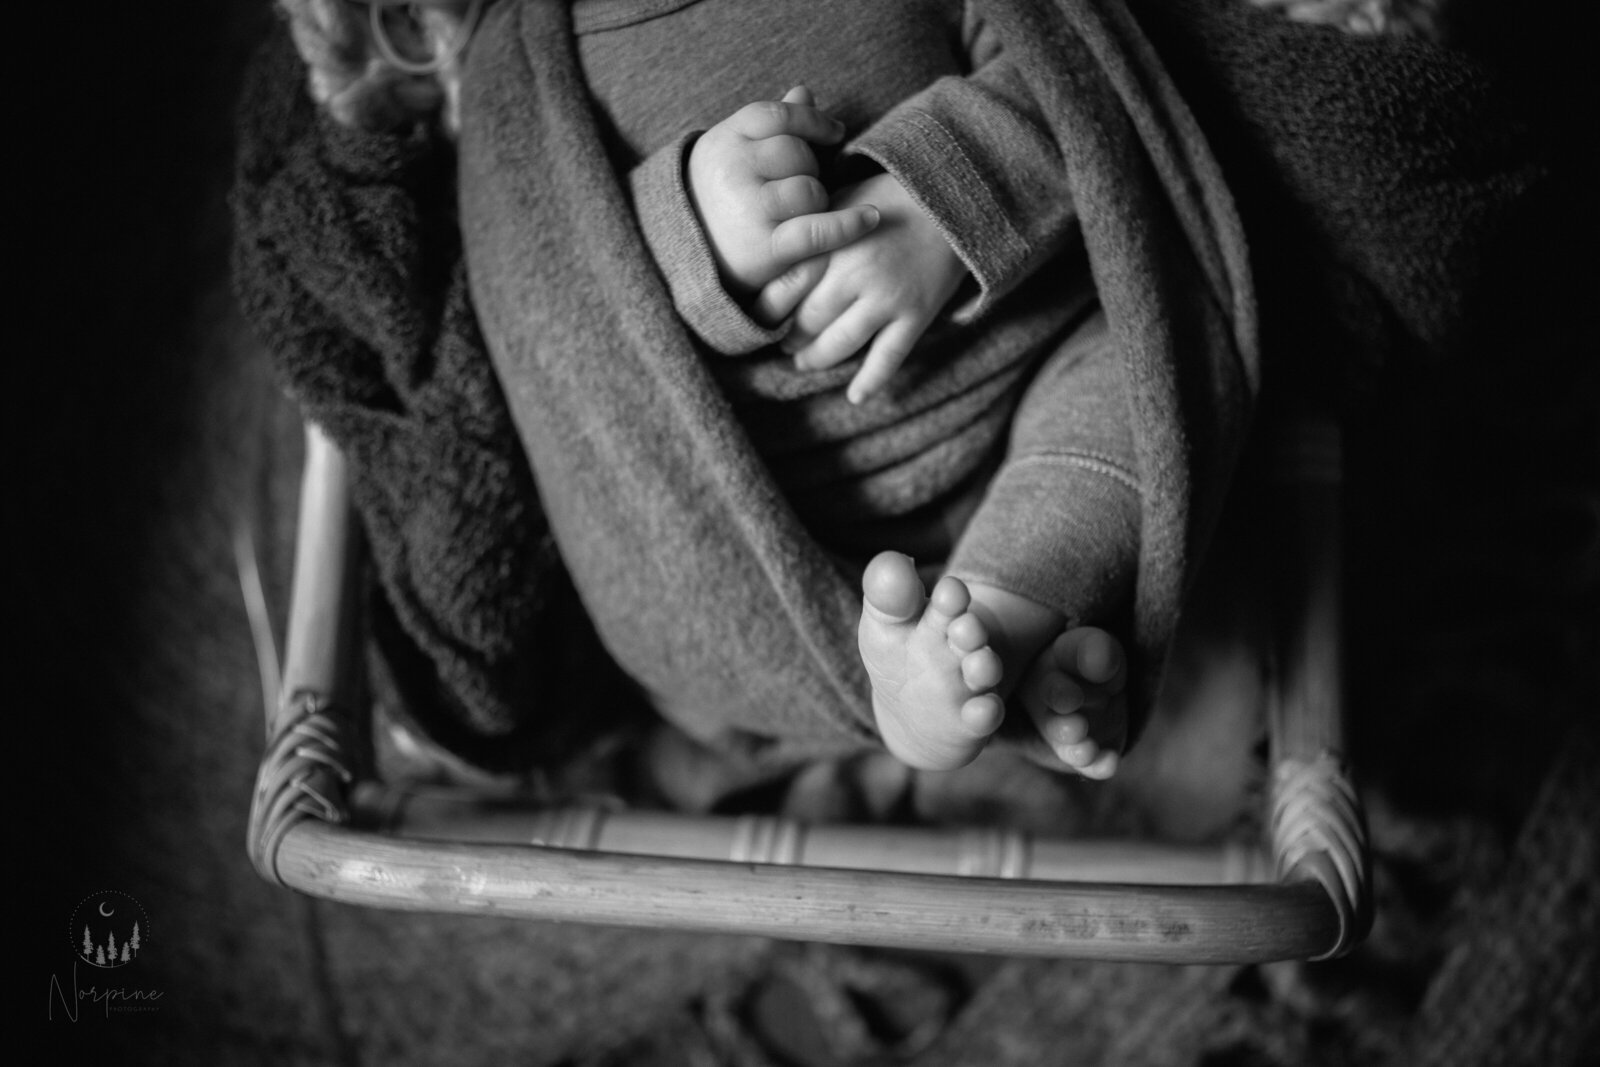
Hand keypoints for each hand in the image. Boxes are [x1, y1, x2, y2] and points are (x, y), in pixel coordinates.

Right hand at [687, 87, 880, 293]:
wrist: (687, 255)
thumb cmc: (723, 196)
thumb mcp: (735, 153)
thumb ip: (771, 123)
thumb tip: (805, 92)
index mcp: (724, 140)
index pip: (778, 115)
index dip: (812, 121)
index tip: (834, 132)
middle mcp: (732, 171)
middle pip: (797, 153)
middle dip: (807, 168)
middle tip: (793, 189)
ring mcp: (747, 209)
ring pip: (810, 190)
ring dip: (815, 201)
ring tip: (796, 213)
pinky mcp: (765, 248)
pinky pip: (818, 230)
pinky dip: (848, 224)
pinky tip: (871, 217)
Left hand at [759, 172, 966, 402]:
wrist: (950, 202)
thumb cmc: (890, 200)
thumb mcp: (842, 203)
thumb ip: (812, 230)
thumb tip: (775, 256)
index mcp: (831, 243)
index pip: (785, 288)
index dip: (768, 311)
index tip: (762, 320)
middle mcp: (854, 273)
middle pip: (808, 321)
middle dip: (791, 339)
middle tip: (786, 344)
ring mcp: (886, 297)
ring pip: (840, 344)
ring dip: (817, 360)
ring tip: (805, 363)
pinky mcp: (915, 314)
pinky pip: (888, 357)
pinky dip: (871, 380)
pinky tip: (856, 396)